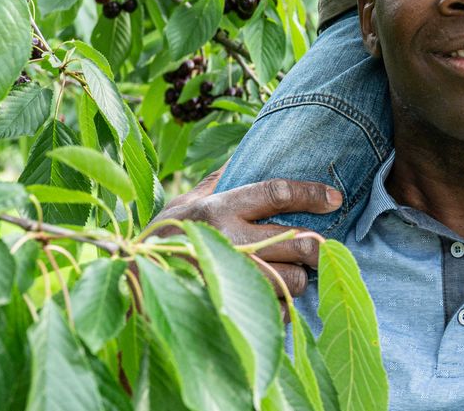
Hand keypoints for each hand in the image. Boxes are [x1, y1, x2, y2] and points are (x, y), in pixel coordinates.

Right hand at [144, 167, 342, 304]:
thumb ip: (220, 180)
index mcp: (219, 208)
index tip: (335, 198)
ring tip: (291, 272)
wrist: (128, 282)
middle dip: (315, 245)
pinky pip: (278, 313)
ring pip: (292, 280)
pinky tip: (274, 298)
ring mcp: (230, 280)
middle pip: (294, 241)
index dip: (310, 194)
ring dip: (298, 277)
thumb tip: (245, 151)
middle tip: (318, 245)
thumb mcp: (189, 200)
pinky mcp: (230, 311)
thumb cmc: (164, 236)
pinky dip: (283, 308)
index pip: (276, 194)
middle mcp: (227, 241)